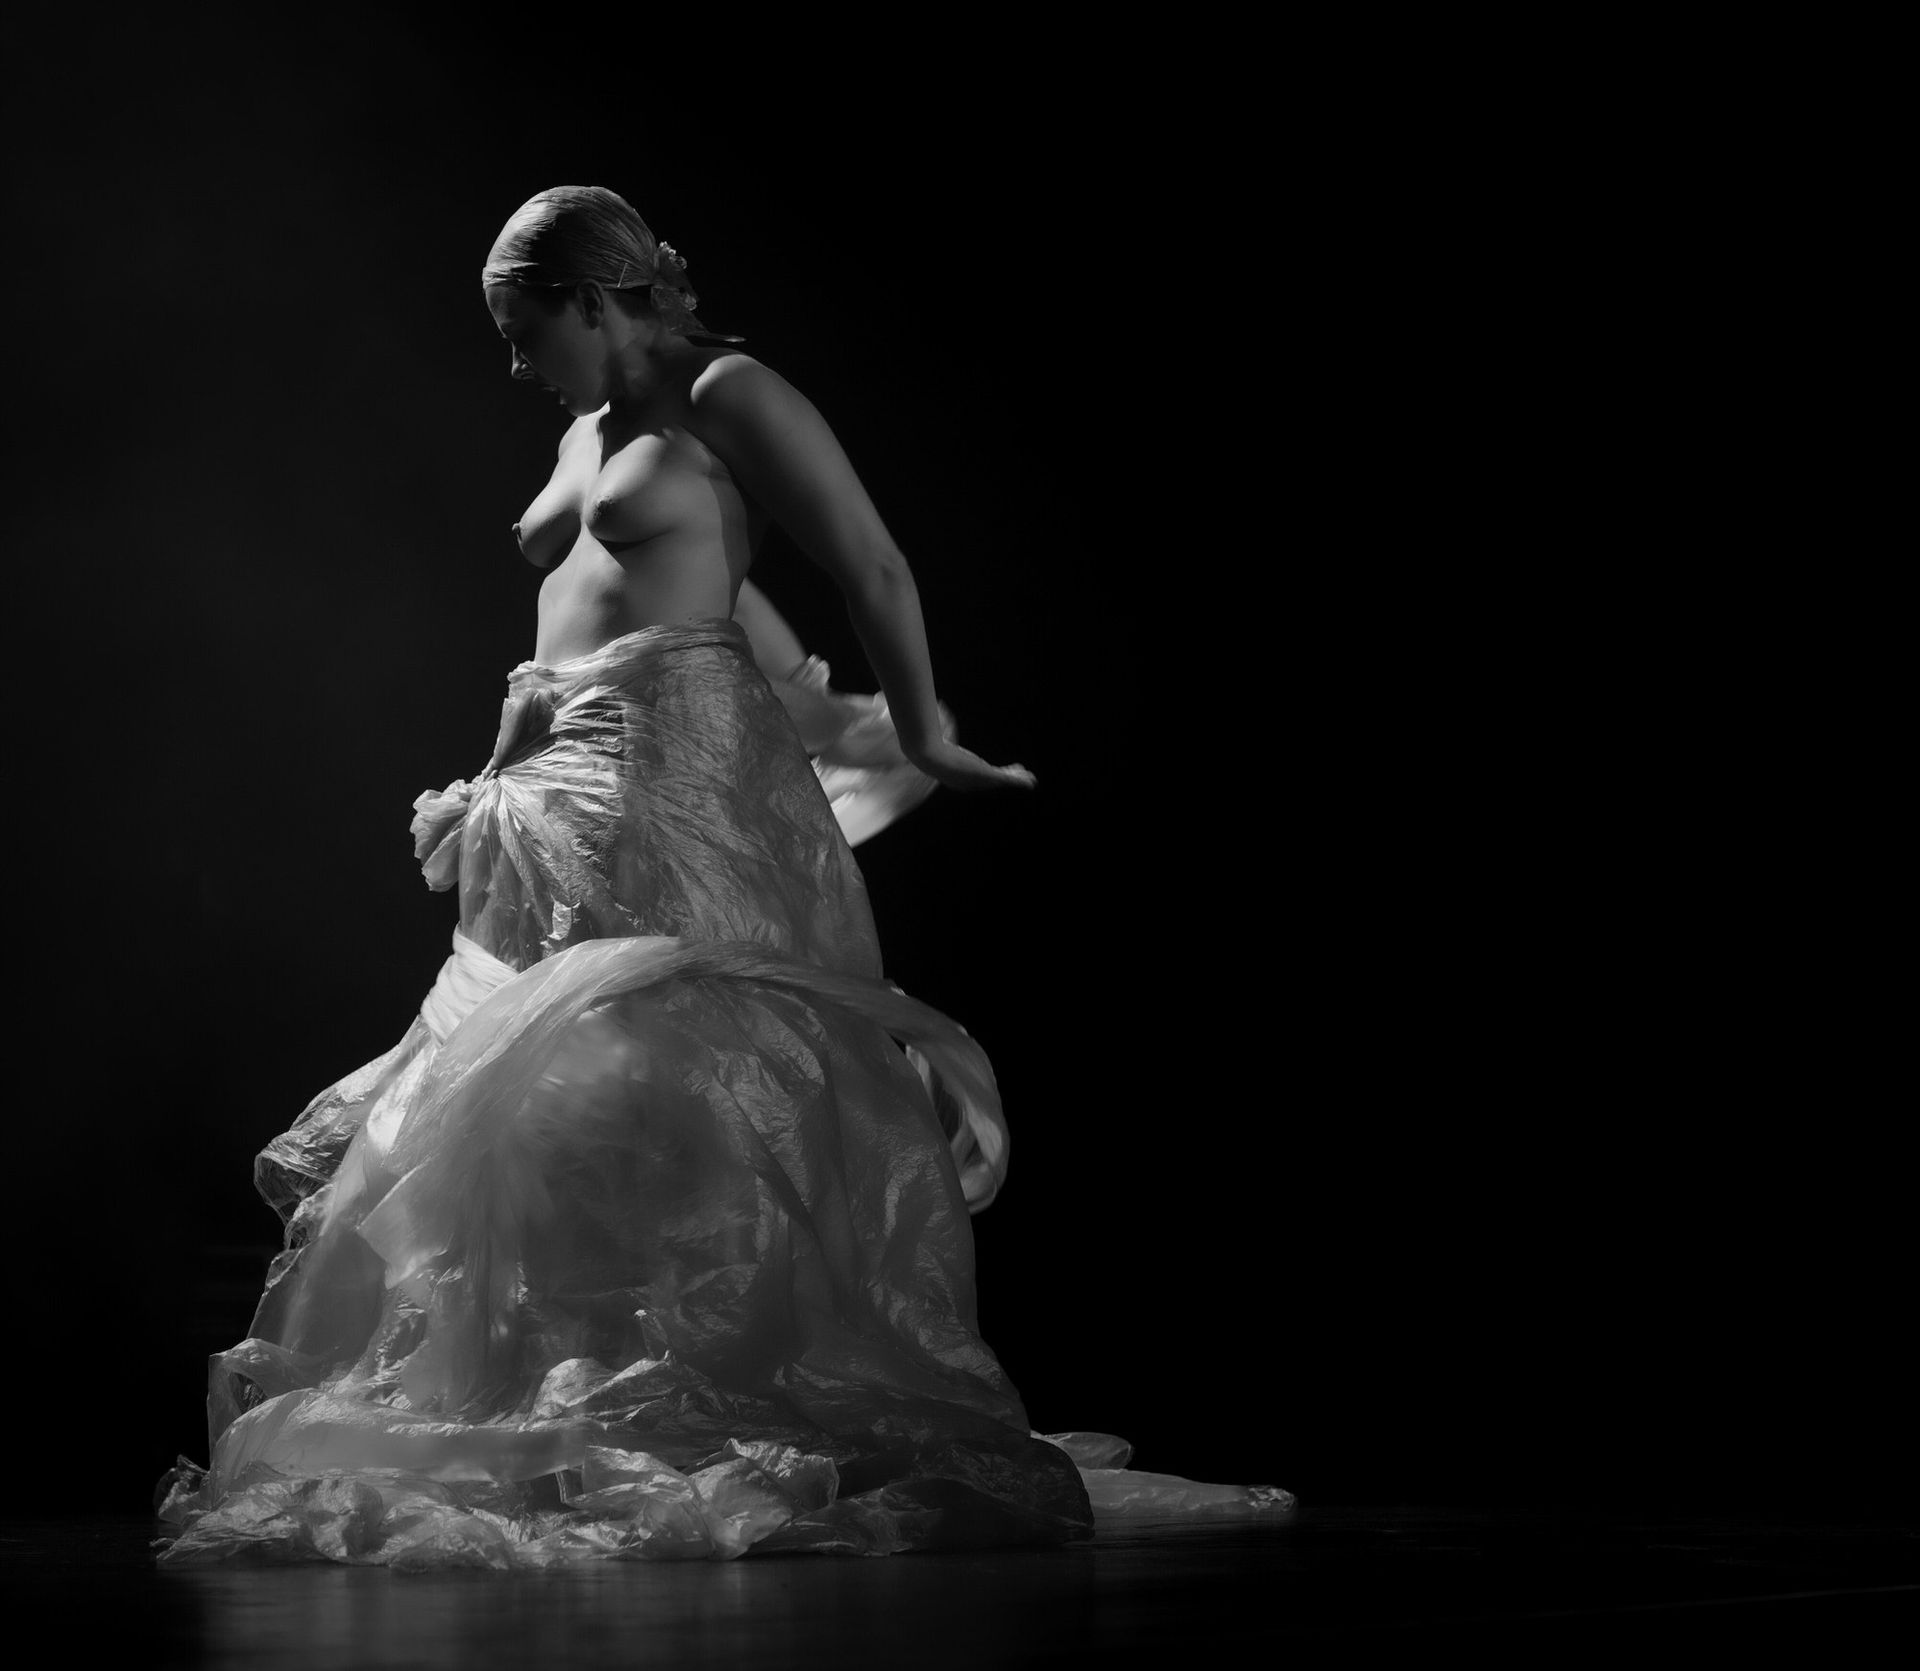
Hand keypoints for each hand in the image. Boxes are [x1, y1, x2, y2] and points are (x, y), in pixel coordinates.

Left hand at [906, 737, 1036, 792]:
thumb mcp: (934, 733)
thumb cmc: (926, 743)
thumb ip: (933, 724)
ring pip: (1002, 781)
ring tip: (1029, 779)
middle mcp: (968, 783)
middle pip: (991, 782)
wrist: (928, 753)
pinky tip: (1030, 781)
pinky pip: (1008, 780)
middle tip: (1016, 774)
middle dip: (1005, 778)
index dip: (987, 775)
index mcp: (956, 778)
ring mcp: (978, 781)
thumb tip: (928, 707)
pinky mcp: (987, 776)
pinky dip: (1020, 782)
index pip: (975, 778)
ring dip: (1015, 780)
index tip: (997, 772)